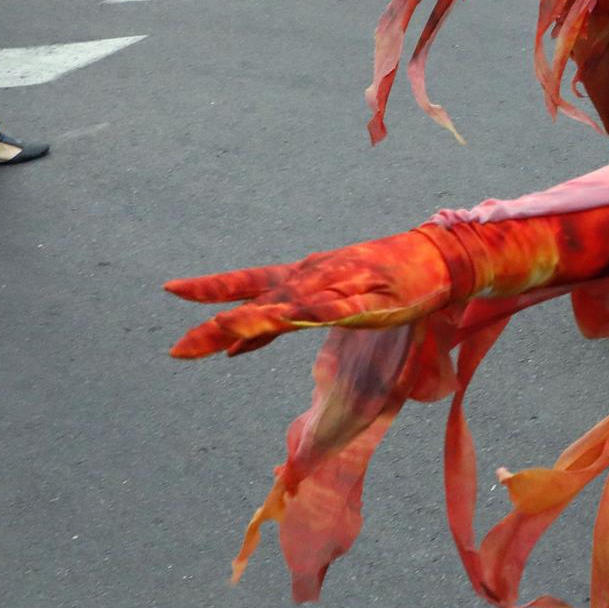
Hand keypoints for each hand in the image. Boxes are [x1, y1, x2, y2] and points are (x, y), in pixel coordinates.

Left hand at [165, 227, 454, 357]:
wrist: (437, 259)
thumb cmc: (386, 282)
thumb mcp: (325, 305)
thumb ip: (278, 323)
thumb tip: (233, 347)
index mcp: (302, 279)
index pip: (248, 282)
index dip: (211, 287)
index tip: (171, 289)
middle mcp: (312, 278)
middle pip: (256, 296)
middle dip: (216, 316)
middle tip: (178, 346)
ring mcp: (335, 287)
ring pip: (284, 305)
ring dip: (249, 322)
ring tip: (214, 336)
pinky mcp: (361, 300)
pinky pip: (325, 311)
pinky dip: (301, 317)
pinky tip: (283, 321)